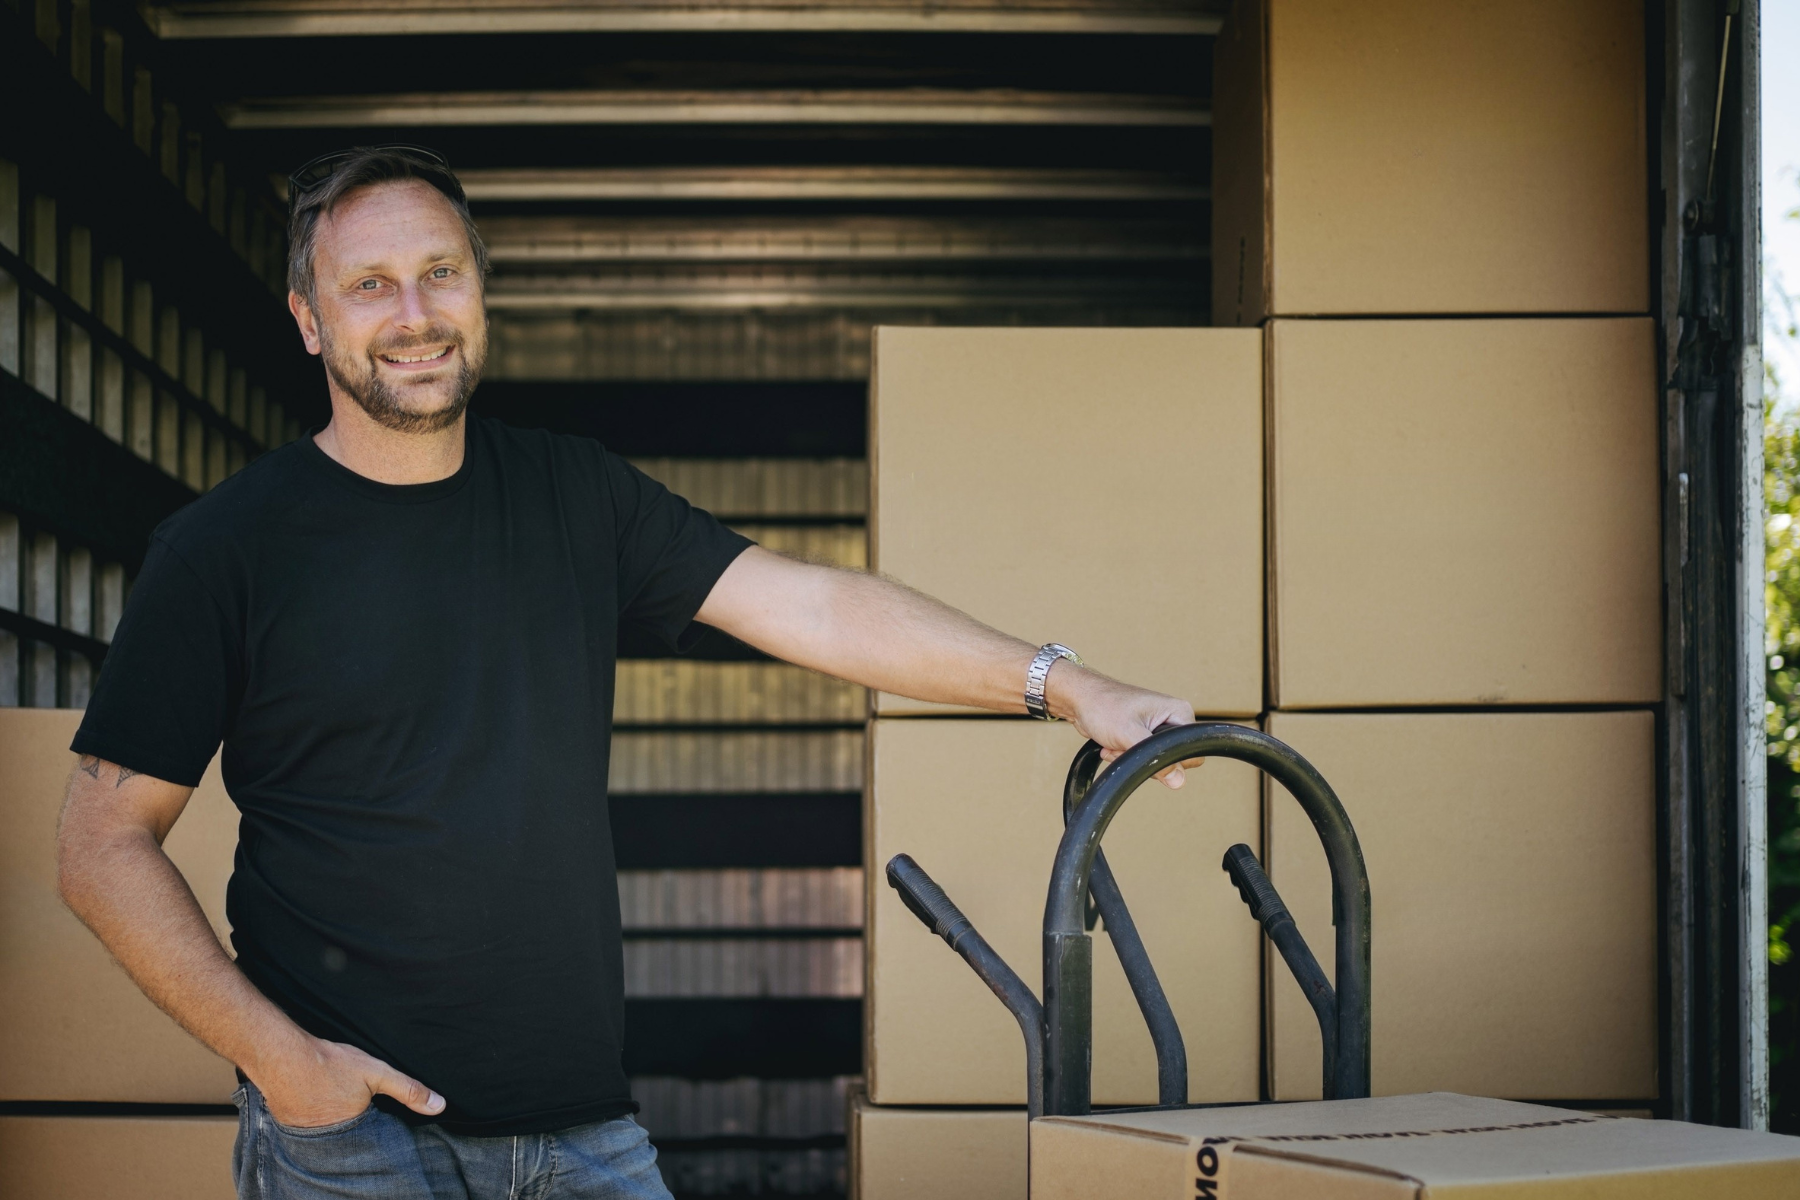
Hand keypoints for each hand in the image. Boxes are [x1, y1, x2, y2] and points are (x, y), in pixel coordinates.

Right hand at [251, 1035, 444, 1128]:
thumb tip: (439, 1106)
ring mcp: (306, 1136)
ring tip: (334, 1100)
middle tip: (350, 1102)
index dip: (377, 1125)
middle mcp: (329, 1141)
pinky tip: (317, 1100)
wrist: (282, 1057)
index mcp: (354, 1132)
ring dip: (334, 1121)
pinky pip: (309, 1126)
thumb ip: (408, 1090)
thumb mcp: (377, 1073)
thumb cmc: (330, 1064)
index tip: (374, 1112)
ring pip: (329, 1132)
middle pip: (351, 1136)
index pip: (374, 1139)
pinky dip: (315, 1115)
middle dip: (355, 1125)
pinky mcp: (290, 1125)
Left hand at [1045, 663, 1204, 787]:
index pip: (1191, 754)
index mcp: (1179, 713)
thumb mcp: (1130, 734)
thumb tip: (1178, 781)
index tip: (1142, 750)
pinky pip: (1141, 757)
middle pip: (1172, 760)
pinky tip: (1110, 746)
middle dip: (1144, 759)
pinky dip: (1124, 755)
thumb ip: (1155, 758)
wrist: (1078, 699)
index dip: (1168, 760)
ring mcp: (1158, 728)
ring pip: (1153, 761)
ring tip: (1114, 743)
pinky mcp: (1143, 735)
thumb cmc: (1103, 706)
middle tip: (1124, 745)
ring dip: (1130, 757)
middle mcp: (1172, 719)